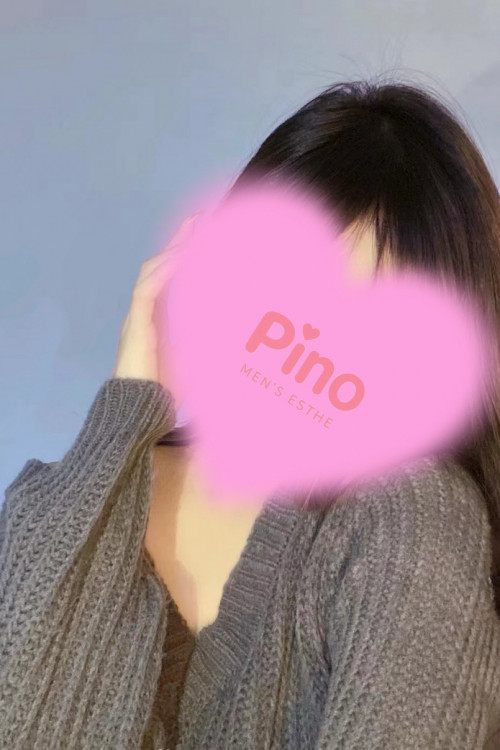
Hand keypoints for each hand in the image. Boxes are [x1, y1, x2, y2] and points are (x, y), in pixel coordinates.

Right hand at [112, 214, 197, 409]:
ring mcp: (137, 317)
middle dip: (179, 240)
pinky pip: (148, 288)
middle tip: (199, 218)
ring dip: (174, 249)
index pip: (172, 279)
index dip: (186, 256)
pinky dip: (166, 271)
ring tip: (193, 230)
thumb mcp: (198, 367)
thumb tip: (244, 345)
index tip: (206, 236)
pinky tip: (182, 257)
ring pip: (153, 271)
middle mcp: (145, 313)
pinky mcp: (135, 324)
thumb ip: (213, 352)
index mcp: (159, 320)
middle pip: (160, 266)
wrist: (139, 413)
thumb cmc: (165, 395)